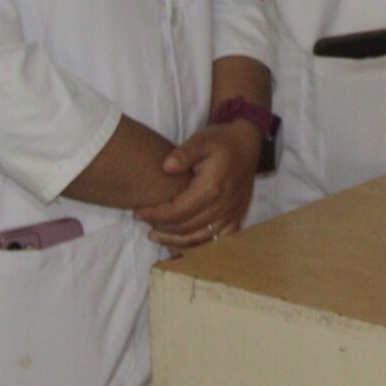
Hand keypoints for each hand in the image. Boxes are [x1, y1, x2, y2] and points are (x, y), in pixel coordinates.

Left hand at [137, 123, 261, 248]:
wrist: (248, 144)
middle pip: (185, 228)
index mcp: (211, 189)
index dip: (154, 215)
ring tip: (156, 234)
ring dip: (175, 239)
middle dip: (161, 227)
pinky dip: (197, 244)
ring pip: (199, 239)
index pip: (177, 212)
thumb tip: (166, 167)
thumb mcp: (201, 140)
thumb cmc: (222, 141)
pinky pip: (215, 240)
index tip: (137, 212)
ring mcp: (231, 215)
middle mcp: (222, 207)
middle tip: (144, 220)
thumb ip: (183, 154)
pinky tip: (182, 240)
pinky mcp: (237, 218)